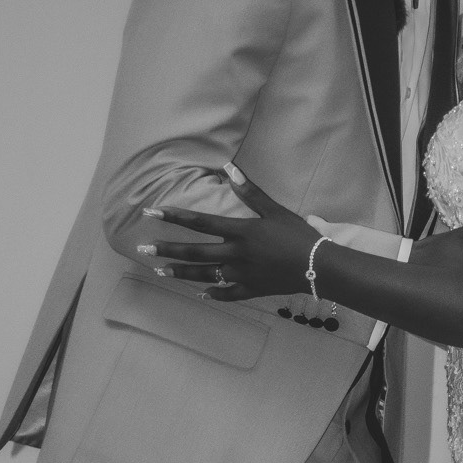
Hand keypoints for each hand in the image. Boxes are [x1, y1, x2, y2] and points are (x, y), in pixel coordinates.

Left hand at [145, 163, 316, 300]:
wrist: (320, 267)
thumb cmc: (299, 235)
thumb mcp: (276, 210)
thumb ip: (251, 192)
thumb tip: (229, 168)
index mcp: (240, 232)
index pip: (200, 222)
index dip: (174, 216)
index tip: (151, 213)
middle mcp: (236, 254)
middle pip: (195, 252)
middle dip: (167, 250)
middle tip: (143, 250)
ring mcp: (242, 275)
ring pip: (205, 274)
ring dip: (182, 273)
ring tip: (161, 272)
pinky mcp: (253, 289)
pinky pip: (229, 294)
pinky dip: (215, 294)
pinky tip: (202, 294)